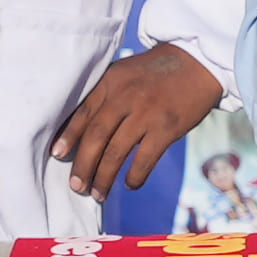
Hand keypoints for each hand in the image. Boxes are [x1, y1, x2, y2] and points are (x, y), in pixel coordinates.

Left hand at [48, 43, 221, 197]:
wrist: (199, 62)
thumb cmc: (157, 71)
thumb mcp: (125, 72)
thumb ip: (106, 94)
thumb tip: (82, 130)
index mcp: (111, 82)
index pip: (83, 112)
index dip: (68, 136)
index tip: (57, 154)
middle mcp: (125, 97)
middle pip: (95, 137)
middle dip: (83, 165)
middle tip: (76, 186)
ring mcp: (146, 113)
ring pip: (116, 153)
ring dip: (104, 177)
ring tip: (98, 194)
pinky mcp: (166, 128)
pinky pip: (144, 159)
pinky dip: (135, 175)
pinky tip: (130, 184)